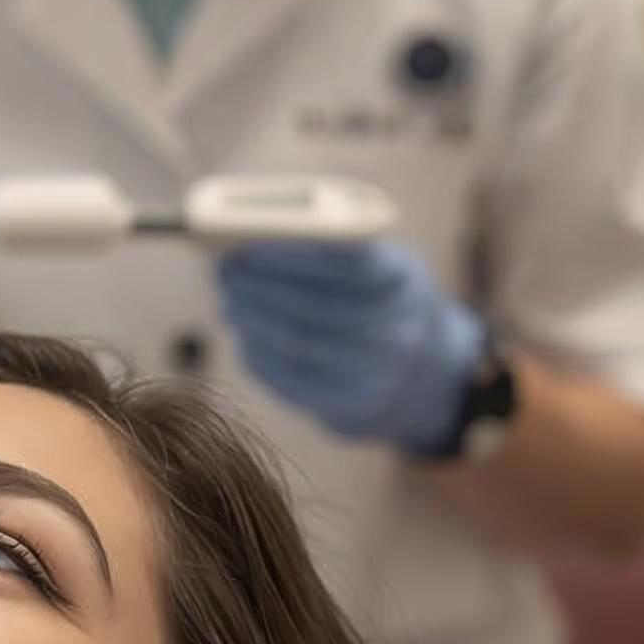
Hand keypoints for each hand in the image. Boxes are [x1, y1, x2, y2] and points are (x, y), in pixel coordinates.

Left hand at [217, 240, 485, 452]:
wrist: (421, 371)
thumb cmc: (380, 298)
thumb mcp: (379, 263)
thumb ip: (330, 247)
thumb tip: (252, 237)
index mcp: (404, 282)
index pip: (345, 261)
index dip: (288, 253)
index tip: (243, 242)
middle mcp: (397, 330)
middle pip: (311, 304)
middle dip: (257, 285)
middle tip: (223, 269)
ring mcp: (375, 374)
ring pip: (296, 342)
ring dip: (251, 317)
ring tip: (228, 298)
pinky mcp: (350, 406)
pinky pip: (291, 378)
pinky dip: (258, 352)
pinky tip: (244, 332)